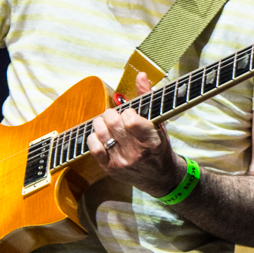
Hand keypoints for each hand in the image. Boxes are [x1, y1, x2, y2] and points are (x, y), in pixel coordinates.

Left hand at [88, 72, 183, 196]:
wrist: (160, 177)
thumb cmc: (160, 147)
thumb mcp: (159, 123)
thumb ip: (148, 98)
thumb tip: (140, 75)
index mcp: (152, 141)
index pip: (131, 121)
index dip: (128, 112)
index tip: (131, 113)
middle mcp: (136, 153)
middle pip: (113, 123)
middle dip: (113, 113)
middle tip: (117, 115)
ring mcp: (122, 161)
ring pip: (101, 132)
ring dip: (102, 122)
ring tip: (108, 122)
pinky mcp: (110, 168)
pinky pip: (93, 146)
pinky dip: (94, 135)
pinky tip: (102, 134)